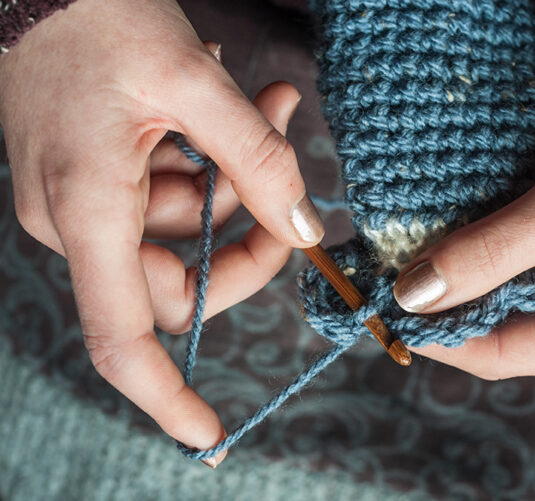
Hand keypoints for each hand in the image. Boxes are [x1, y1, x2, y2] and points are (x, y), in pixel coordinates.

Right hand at [0, 0, 322, 465]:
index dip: (166, 396)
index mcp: (90, 214)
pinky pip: (167, 191)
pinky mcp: (95, 173)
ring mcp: (84, 199)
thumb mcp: (193, 81)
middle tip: (287, 160)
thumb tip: (305, 225)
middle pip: (183, 278)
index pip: (123, 339)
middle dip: (248, 225)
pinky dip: (207, 157)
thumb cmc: (95, 12)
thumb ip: (258, 158)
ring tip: (260, 99)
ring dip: (236, 172)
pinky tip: (218, 97)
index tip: (210, 435)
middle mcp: (79, 222)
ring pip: (186, 227)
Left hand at [392, 68, 534, 379]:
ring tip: (404, 249)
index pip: (503, 354)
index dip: (438, 335)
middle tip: (385, 273)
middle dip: (443, 302)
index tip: (384, 306)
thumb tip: (415, 293)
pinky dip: (475, 243)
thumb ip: (495, 251)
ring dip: (455, 270)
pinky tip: (441, 228)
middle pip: (497, 326)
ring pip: (498, 290)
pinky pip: (509, 258)